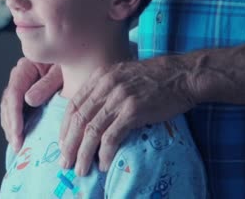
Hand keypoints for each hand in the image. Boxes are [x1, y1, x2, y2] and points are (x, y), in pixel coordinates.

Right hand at [0, 57, 62, 151]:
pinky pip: (14, 111)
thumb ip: (46, 84)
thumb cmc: (71, 63)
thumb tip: (28, 99)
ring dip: (10, 128)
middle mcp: (19, 77)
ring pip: (7, 109)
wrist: (76, 59)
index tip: (18, 131)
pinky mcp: (24, 96)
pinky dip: (14, 125)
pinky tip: (18, 138)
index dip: (14, 114)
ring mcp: (20, 86)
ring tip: (17, 145)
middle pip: (7, 103)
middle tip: (17, 144)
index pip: (14, 92)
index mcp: (26, 68)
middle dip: (11, 125)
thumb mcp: (61, 73)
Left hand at [59, 56, 196, 175]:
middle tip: (65, 163)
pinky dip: (104, 153)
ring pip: (92, 130)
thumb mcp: (122, 75)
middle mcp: (105, 86)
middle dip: (69, 144)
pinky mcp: (133, 111)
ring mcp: (118, 98)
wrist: (182, 75)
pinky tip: (103, 163)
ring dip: (83, 153)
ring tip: (81, 169)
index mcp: (100, 76)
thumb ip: (105, 89)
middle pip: (79, 120)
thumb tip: (91, 113)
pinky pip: (111, 136)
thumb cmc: (155, 77)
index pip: (74, 104)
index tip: (62, 143)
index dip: (65, 127)